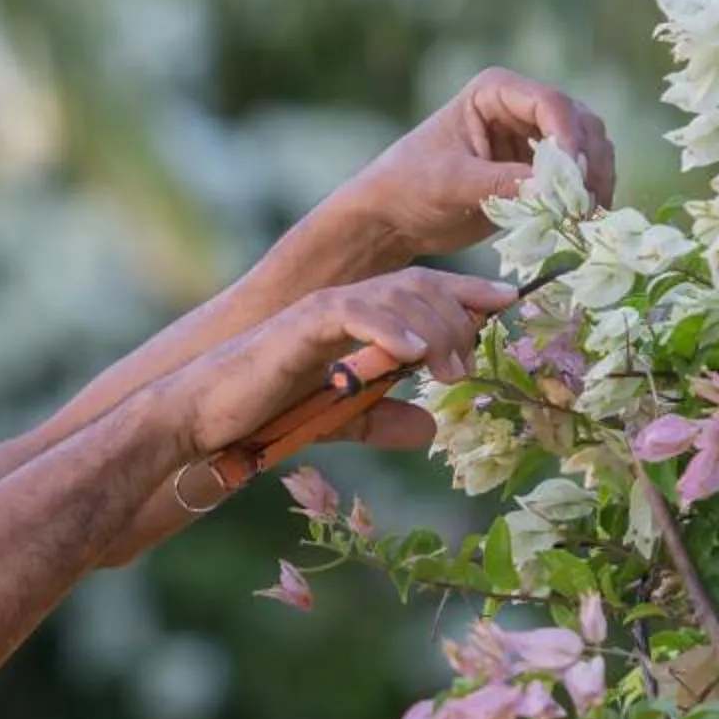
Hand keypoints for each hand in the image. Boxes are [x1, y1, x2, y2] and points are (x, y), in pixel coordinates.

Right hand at [158, 269, 518, 456]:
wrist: (207, 415)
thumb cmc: (268, 412)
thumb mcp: (342, 421)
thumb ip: (384, 420)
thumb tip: (431, 432)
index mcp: (361, 320)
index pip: (425, 292)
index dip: (469, 292)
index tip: (511, 301)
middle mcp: (347, 305)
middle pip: (420, 287)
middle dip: (458, 317)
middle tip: (476, 361)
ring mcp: (323, 310)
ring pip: (393, 296)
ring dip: (432, 327)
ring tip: (454, 367)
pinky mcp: (300, 324)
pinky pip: (351, 314)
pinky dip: (386, 328)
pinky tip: (413, 352)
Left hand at [324, 68, 617, 267]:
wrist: (394, 219)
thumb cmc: (409, 187)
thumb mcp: (451, 183)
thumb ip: (501, 183)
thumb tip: (552, 191)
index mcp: (494, 92)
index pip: (550, 104)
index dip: (569, 138)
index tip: (573, 177)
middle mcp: (520, 108)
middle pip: (579, 124)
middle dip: (587, 163)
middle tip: (586, 205)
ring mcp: (533, 139)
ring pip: (587, 151)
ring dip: (592, 182)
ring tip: (586, 218)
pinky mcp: (538, 172)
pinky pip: (576, 179)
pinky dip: (584, 198)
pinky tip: (583, 223)